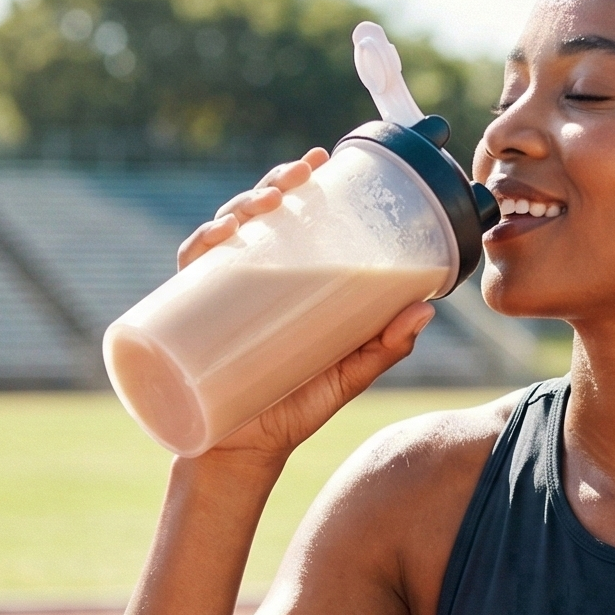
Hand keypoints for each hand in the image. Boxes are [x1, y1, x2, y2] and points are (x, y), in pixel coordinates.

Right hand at [172, 149, 434, 463]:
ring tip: (267, 203)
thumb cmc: (295, 410)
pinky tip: (218, 237)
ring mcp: (215, 297)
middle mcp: (245, 280)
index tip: (319, 159)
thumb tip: (426, 310)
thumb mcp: (348, 374)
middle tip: (298, 176)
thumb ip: (385, 346)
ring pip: (221, 233)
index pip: (285, 217)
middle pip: (252, 215)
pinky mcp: (188, 319)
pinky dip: (200, 248)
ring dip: (240, 206)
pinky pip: (189, 273)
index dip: (295, 181)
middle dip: (272, 184)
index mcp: (281, 281)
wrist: (245, 455)